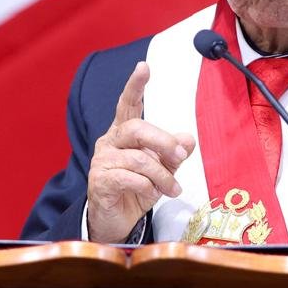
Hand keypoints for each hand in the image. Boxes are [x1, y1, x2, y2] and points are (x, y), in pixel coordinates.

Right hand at [86, 62, 195, 242]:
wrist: (116, 221)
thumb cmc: (137, 190)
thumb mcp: (162, 170)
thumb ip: (173, 153)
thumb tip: (188, 138)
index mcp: (123, 133)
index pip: (128, 104)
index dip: (135, 85)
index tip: (144, 66)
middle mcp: (110, 142)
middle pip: (137, 128)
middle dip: (163, 141)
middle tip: (180, 155)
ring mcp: (102, 161)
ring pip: (139, 159)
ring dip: (162, 175)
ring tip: (173, 188)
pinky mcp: (99, 181)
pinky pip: (130, 178)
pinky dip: (148, 188)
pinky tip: (153, 194)